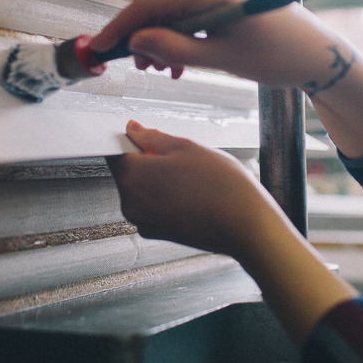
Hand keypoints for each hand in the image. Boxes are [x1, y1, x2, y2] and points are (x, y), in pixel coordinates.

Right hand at [89, 0, 353, 88]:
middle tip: (137, 64)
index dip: (123, 26)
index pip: (154, 1)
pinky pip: (188, 3)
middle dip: (142, 33)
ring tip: (161, 66)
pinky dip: (178, 28)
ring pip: (171, 2)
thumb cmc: (282, 55)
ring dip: (160, 34)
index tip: (103, 45)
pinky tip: (179, 56)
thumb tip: (139, 44)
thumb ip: (176, 50)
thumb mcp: (223, 59)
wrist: (314, 54)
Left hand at [107, 120, 358, 347]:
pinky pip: (156, 207)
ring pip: (145, 190)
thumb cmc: (221, 186)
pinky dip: (169, 199)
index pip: (116, 150)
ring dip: (161, 180)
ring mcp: (144, 222)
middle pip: (130, 172)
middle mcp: (130, 203)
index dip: (133, 141)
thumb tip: (133, 129)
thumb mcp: (187, 147)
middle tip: (183, 158)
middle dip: (150, 161)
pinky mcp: (159, 234)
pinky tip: (194, 195)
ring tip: (194, 179)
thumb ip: (153, 137)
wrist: (247, 226)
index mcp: (131, 176)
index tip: (150, 138)